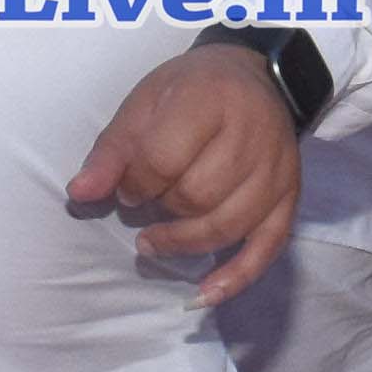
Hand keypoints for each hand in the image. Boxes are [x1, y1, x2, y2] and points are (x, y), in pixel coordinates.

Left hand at [67, 43, 303, 305]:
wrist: (256, 77)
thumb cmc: (191, 90)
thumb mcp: (144, 103)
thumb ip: (113, 150)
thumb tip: (81, 194)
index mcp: (209, 99)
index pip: (164, 159)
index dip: (135, 183)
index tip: (126, 186)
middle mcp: (251, 134)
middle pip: (197, 196)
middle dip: (161, 209)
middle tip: (145, 204)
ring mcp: (277, 170)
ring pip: (227, 226)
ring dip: (184, 243)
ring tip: (155, 241)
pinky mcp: (291, 197)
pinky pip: (266, 247)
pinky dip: (235, 277)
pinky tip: (204, 294)